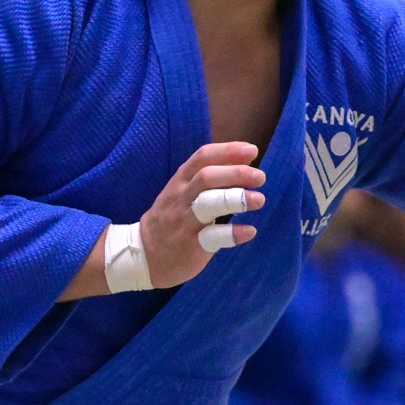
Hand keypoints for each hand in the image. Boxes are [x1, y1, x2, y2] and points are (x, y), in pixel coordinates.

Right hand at [141, 142, 267, 287]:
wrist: (144, 254)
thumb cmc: (173, 217)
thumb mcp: (182, 191)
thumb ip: (208, 178)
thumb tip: (245, 163)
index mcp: (181, 181)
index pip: (202, 158)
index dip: (227, 151)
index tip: (252, 150)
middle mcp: (182, 198)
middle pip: (206, 177)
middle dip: (235, 173)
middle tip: (260, 176)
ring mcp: (185, 222)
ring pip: (208, 204)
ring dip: (236, 199)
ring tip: (259, 199)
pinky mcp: (191, 245)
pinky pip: (212, 237)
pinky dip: (233, 233)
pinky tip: (250, 231)